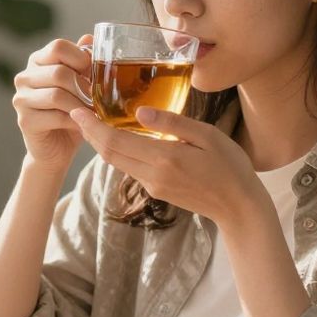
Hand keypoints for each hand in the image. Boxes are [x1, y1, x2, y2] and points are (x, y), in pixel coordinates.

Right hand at [11, 35, 93, 172]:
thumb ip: (83, 62)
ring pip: (57, 95)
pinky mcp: (25, 121)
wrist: (56, 148)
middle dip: (83, 86)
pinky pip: (55, 116)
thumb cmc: (71, 112)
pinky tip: (83, 125)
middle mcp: (24, 77)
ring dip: (81, 105)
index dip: (80, 58)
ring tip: (94, 112)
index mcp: (37, 61)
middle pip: (58, 72)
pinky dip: (75, 121)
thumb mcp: (80, 84)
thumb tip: (90, 38)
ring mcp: (21, 99)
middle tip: (98, 98)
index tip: (93, 73)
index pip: (58, 46)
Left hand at [69, 105, 270, 226]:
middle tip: (78, 112)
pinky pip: (131, 168)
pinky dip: (119, 152)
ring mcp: (153, 186)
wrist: (239, 206)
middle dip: (90, 133)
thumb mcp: (207, 136)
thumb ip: (172, 123)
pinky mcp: (157, 191)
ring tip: (94, 121)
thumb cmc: (230, 166)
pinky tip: (121, 137)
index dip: (91, 126)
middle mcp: (152, 176)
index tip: (76, 110)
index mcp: (164, 159)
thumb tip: (140, 112)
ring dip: (102, 143)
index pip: (114, 141)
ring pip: (117, 162)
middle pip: (108, 154)